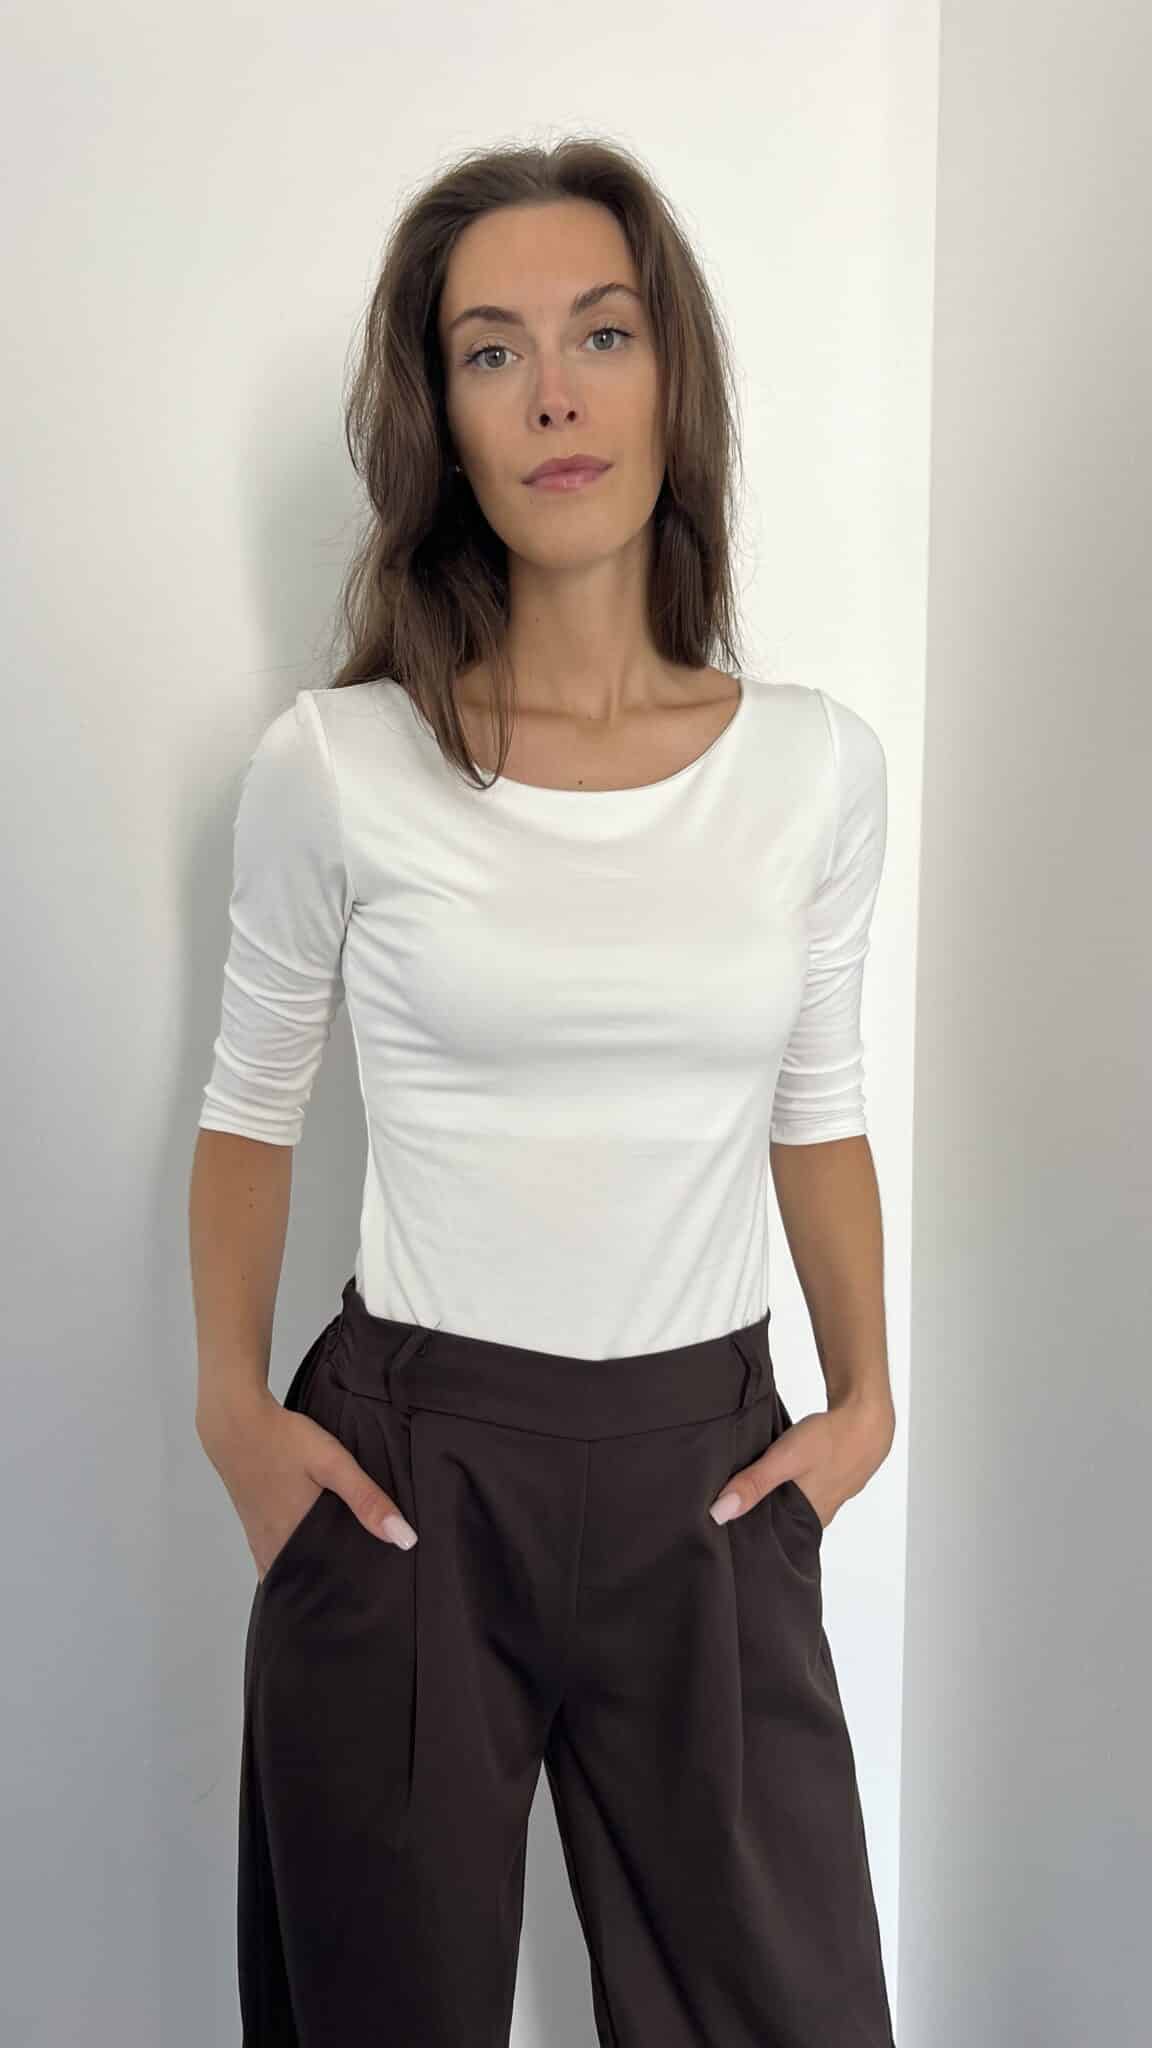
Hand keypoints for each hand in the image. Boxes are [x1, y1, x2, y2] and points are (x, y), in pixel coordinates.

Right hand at [198, 1389, 417, 1575]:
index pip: (327, 1585)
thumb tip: (404, 1539)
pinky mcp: (253, 1526)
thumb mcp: (333, 1463)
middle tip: (363, 1594)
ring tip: (341, 1577)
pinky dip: (291, 1562)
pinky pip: (274, 1558)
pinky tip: (307, 1553)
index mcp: (296, 1540)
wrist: (235, 1423)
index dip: (350, 1594)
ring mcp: (260, 1538)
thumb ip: (367, 1499)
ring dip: (311, 1575)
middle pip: (309, 1580)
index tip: (374, 1600)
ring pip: (290, 1570)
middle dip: (333, 1588)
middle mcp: (274, 1547)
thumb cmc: (284, 1441)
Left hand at [710, 1395, 893, 1531]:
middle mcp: (818, 1514)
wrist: (868, 1415)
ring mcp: (827, 1497)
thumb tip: (719, 1514)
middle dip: (757, 1519)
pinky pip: (802, 1490)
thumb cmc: (831, 1439)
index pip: (772, 1541)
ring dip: (772, 1501)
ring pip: (791, 1506)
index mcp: (808, 1519)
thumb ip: (754, 1484)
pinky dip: (788, 1486)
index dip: (748, 1537)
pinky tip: (775, 1475)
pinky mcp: (830, 1480)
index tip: (722, 1534)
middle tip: (724, 1513)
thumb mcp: (785, 1460)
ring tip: (744, 1494)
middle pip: (780, 1524)